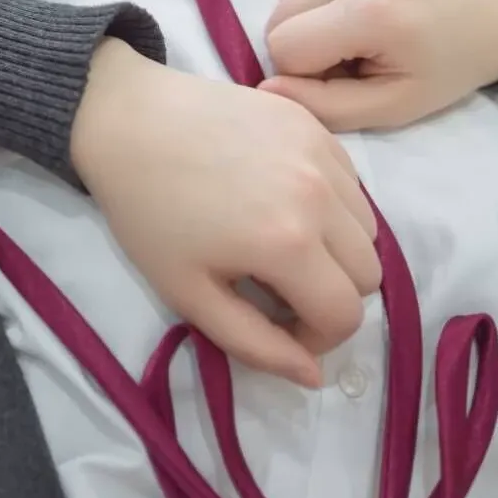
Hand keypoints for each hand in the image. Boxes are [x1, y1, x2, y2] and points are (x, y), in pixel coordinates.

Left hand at [70, 38, 380, 387]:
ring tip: (285, 243)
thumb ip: (257, 345)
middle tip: (281, 288)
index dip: (316, 338)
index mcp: (290, 243)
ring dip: (338, 249)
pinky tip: (285, 200)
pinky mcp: (312, 121)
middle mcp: (320, 195)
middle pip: (368, 273)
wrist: (129, 123)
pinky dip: (334, 203)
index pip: (345, 315)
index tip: (278, 326)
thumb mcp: (191, 296)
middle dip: (331, 295)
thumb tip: (313, 375)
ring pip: (367, 226)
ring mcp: (321, 151)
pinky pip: (351, 180)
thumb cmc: (150, 215)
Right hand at [260, 0, 497, 133]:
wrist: (497, 5)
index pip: (283, 47)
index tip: (346, 75)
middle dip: (306, 43)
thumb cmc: (448, 64)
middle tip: (355, 53)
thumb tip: (266, 91)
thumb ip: (327, 108)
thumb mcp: (395, 106)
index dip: (306, 73)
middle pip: (279, 15)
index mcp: (370, 11)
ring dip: (314, 15)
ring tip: (362, 25)